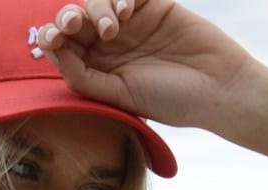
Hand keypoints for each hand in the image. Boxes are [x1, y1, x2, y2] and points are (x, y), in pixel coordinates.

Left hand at [38, 0, 252, 129]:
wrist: (216, 88)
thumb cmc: (168, 101)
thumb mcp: (119, 96)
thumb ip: (84, 77)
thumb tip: (53, 50)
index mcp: (97, 70)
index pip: (65, 49)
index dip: (52, 38)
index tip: (50, 39)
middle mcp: (110, 46)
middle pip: (76, 21)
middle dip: (67, 18)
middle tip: (73, 24)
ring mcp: (131, 23)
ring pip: (98, 2)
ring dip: (96, 8)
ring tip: (112, 27)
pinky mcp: (154, 4)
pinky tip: (127, 11)